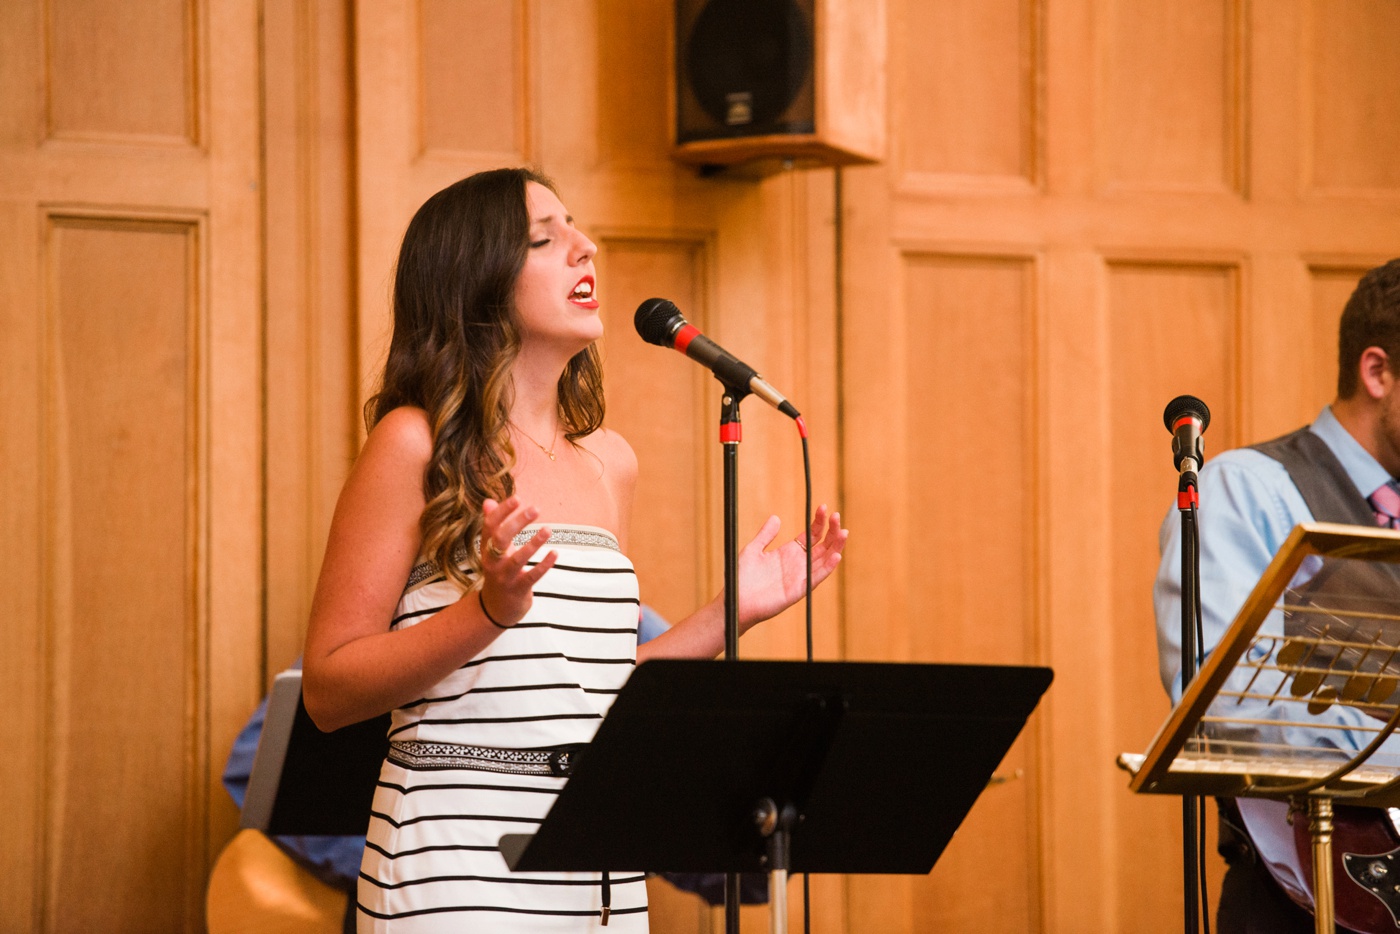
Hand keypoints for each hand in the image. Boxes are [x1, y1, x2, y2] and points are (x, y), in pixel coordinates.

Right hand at [478, 497, 556, 626]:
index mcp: (486, 549)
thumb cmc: (499, 571)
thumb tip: (488, 501)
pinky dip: (544, 565)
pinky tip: (555, 553)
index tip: (518, 498)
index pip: (490, 526)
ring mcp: (505, 577)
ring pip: (518, 558)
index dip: (502, 511)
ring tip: (548, 529)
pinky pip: (533, 576)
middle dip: (517, 522)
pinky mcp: (518, 589)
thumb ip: (492, 526)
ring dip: (534, 543)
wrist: (496, 609)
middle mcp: (492, 562)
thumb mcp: (493, 550)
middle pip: (501, 538)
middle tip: (535, 508)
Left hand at [735, 505, 846, 628]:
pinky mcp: (799, 590)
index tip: (824, 507)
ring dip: (836, 546)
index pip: (812, 535)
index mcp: (789, 553)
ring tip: (844, 532)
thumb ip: (765, 535)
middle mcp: (798, 564)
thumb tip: (776, 517)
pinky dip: (828, 567)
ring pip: (824, 560)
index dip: (819, 522)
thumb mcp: (753, 549)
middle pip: (823, 545)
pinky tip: (836, 555)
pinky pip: (816, 578)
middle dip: (832, 531)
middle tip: (837, 516)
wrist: (735, 600)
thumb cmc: (742, 577)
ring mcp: (800, 577)